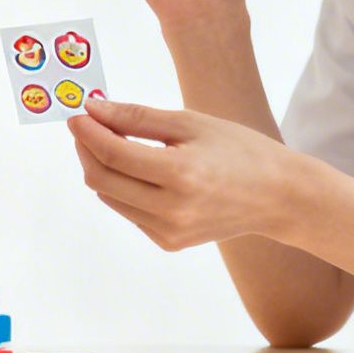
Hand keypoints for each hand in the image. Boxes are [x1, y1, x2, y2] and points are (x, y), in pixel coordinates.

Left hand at [67, 98, 304, 250]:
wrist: (277, 196)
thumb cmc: (239, 150)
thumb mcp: (190, 123)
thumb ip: (136, 118)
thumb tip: (93, 109)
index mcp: (180, 176)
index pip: (113, 154)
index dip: (87, 131)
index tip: (76, 112)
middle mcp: (171, 211)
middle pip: (102, 180)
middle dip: (86, 149)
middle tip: (85, 124)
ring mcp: (168, 232)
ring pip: (110, 197)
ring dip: (102, 168)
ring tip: (111, 141)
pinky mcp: (168, 243)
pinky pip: (129, 211)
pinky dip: (122, 187)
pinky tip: (138, 168)